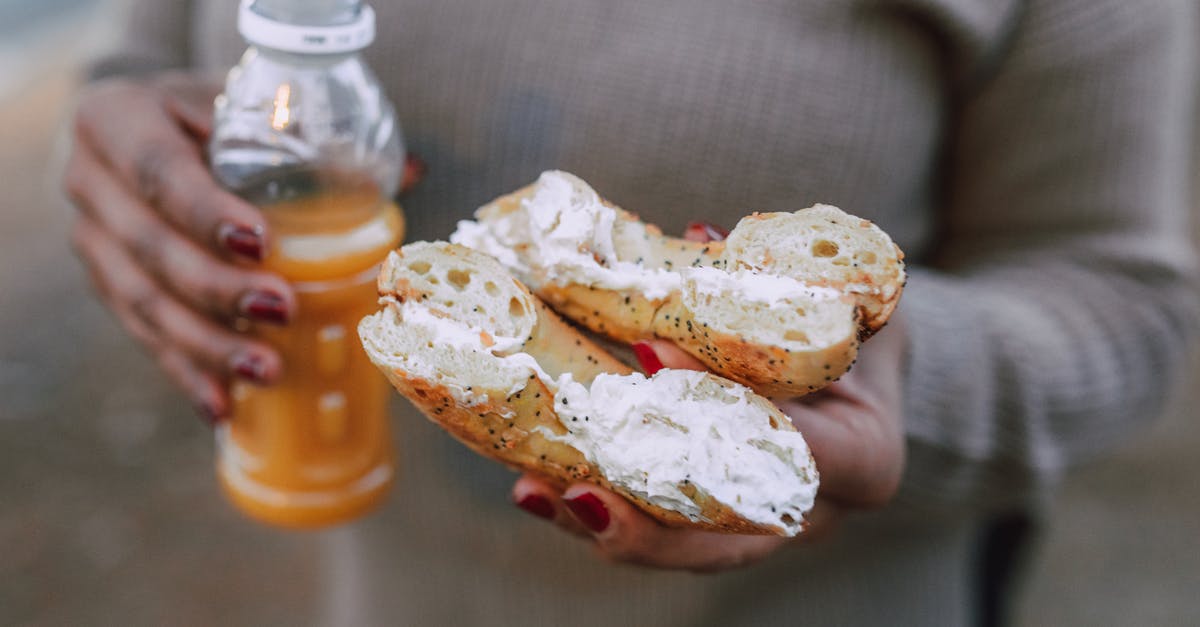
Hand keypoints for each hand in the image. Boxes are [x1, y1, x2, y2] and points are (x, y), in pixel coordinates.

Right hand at [65, 72, 292, 422]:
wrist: (144, 127)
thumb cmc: (211, 113)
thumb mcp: (247, 104)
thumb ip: (317, 135)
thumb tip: (414, 170)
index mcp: (118, 120)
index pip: (158, 171)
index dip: (205, 211)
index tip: (260, 244)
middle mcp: (90, 182)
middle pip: (149, 247)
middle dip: (217, 288)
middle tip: (282, 309)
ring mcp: (93, 240)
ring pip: (142, 302)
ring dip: (206, 344)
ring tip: (265, 370)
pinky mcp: (107, 285)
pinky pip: (142, 336)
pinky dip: (185, 372)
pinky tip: (221, 405)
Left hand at [510, 218, 906, 570]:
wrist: (859, 367)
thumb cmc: (849, 328)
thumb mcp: (839, 302)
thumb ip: (782, 283)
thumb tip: (700, 241)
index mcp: (865, 460)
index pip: (793, 447)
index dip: (720, 402)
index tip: (651, 351)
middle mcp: (814, 512)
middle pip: (730, 543)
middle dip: (649, 527)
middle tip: (582, 495)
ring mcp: (763, 525)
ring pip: (682, 547)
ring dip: (604, 523)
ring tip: (536, 493)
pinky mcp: (721, 522)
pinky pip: (658, 528)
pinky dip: (598, 510)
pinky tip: (537, 490)